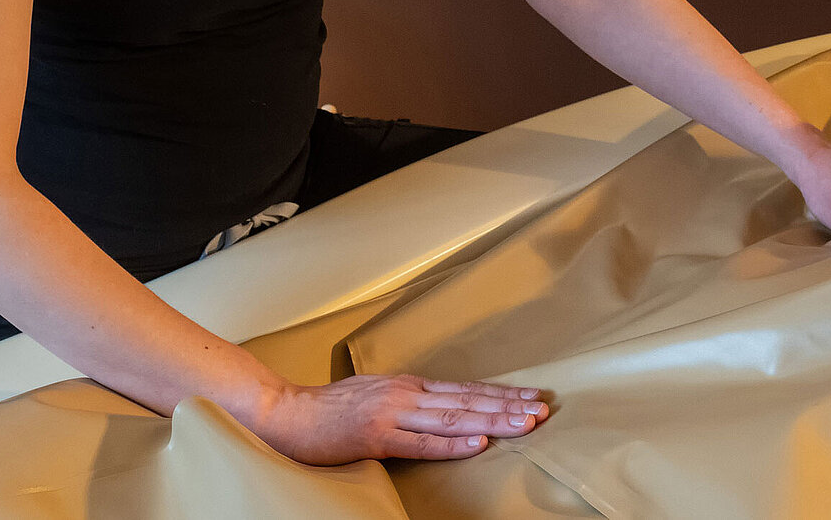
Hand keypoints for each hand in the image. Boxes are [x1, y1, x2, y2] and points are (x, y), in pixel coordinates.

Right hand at [242, 374, 549, 465]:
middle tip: (543, 409)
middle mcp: (407, 394)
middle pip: (468, 400)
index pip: (466, 389)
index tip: (532, 398)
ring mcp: (393, 413)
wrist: (287, 414)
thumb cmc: (330, 409)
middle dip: (509, 405)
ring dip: (492, 421)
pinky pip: (421, 443)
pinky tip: (477, 444)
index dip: (501, 394)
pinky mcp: (377, 436)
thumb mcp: (377, 395)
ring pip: (454, 418)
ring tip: (524, 424)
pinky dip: (451, 444)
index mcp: (408, 385)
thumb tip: (440, 406)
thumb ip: (408, 401)